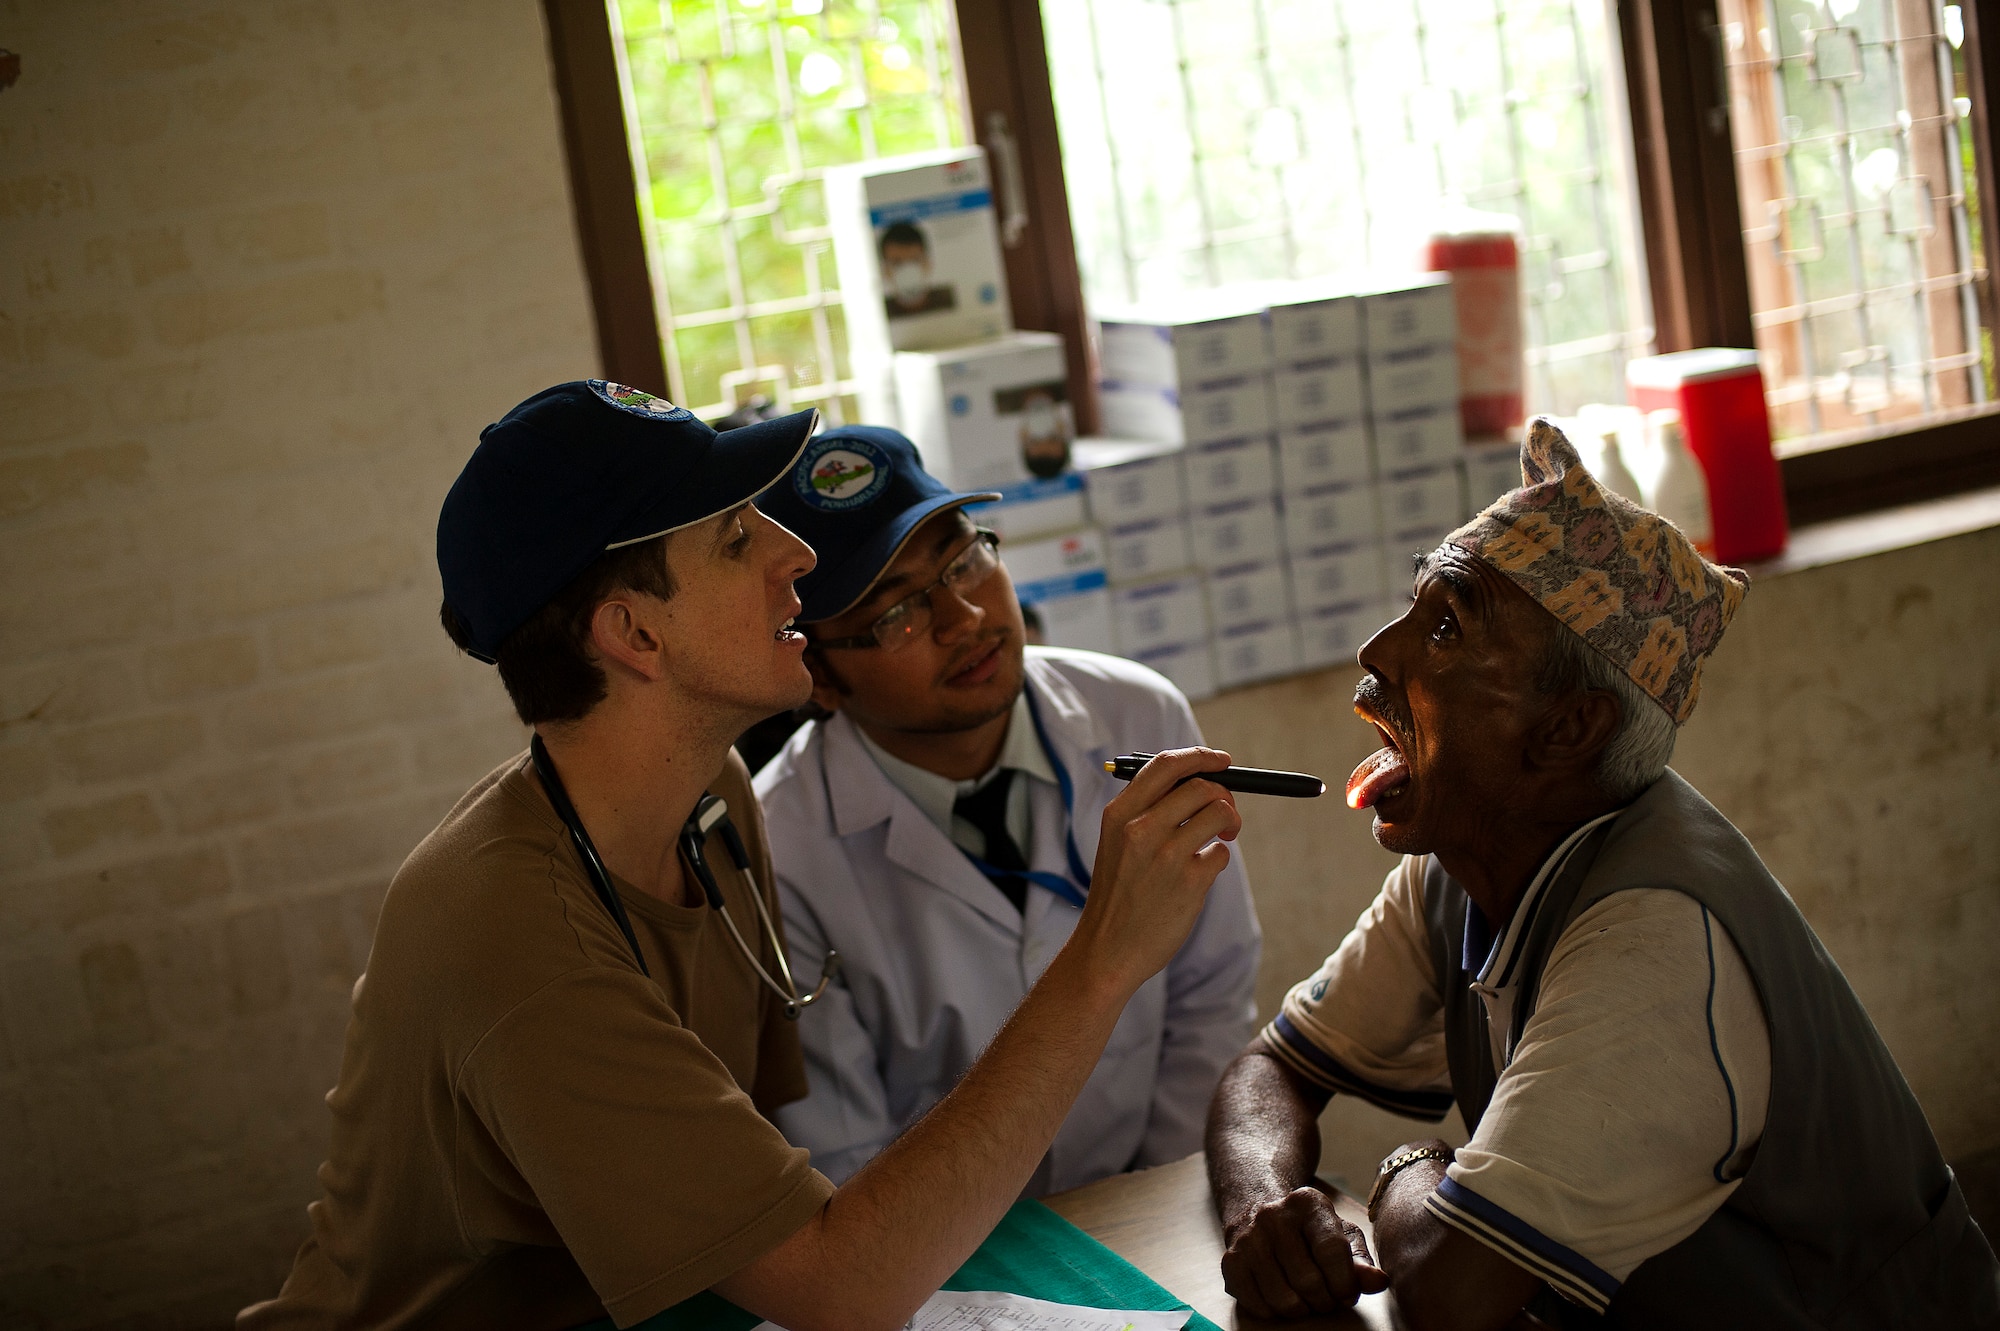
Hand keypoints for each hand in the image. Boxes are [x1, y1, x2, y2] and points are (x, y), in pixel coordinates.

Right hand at [1070, 747, 1240, 993]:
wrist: (1107, 950)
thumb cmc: (1117, 895)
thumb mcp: (1116, 843)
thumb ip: (1148, 811)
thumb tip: (1196, 782)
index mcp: (1120, 814)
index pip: (1165, 765)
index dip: (1199, 757)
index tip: (1221, 760)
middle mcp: (1141, 829)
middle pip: (1201, 786)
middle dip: (1223, 794)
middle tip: (1226, 813)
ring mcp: (1166, 855)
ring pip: (1219, 813)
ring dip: (1229, 823)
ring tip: (1222, 838)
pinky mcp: (1189, 882)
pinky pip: (1220, 854)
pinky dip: (1217, 859)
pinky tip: (1199, 875)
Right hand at [1221, 1186, 1388, 1318]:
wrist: (1259, 1213)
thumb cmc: (1310, 1232)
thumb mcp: (1340, 1237)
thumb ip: (1361, 1261)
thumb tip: (1378, 1282)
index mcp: (1308, 1203)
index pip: (1331, 1251)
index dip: (1344, 1283)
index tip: (1347, 1294)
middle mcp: (1274, 1215)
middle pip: (1308, 1281)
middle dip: (1324, 1301)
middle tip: (1325, 1298)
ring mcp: (1248, 1238)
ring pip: (1283, 1299)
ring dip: (1301, 1310)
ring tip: (1306, 1299)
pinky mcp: (1230, 1261)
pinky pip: (1258, 1306)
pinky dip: (1275, 1313)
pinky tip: (1281, 1298)